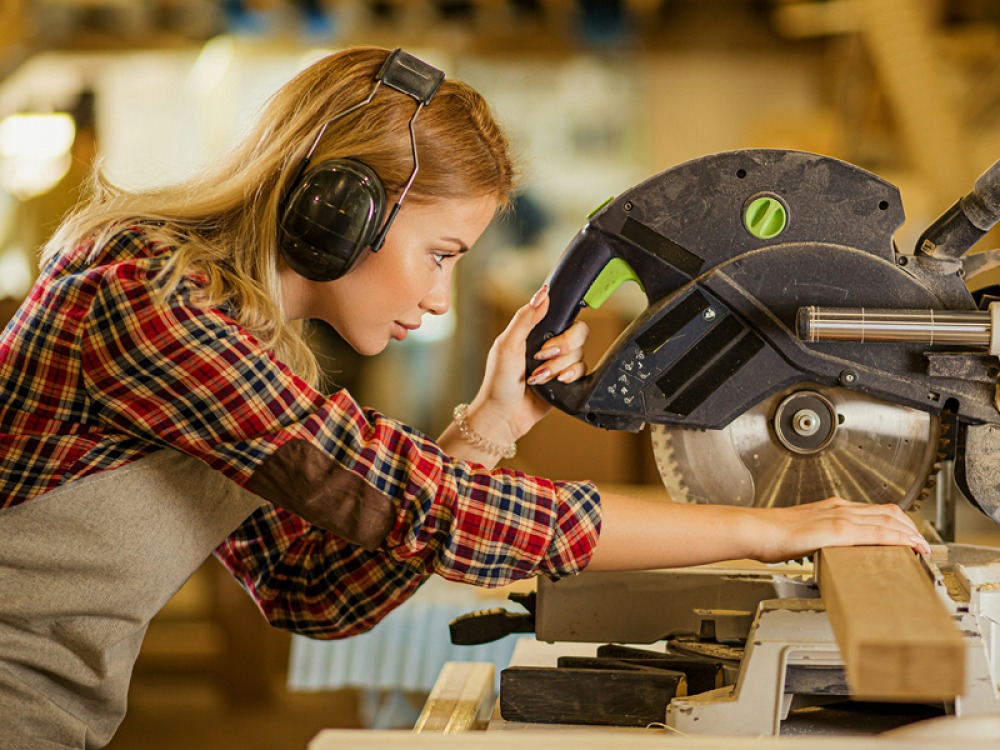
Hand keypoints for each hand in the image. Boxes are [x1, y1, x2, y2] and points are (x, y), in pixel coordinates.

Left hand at [470, 284, 589, 442]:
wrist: (504, 415)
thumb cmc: (498, 381)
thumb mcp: (507, 345)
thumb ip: (525, 318)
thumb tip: (543, 294)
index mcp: (535, 331)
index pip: (563, 315)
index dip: (562, 326)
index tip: (549, 337)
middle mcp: (549, 344)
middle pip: (578, 333)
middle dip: (562, 347)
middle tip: (542, 357)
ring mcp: (558, 362)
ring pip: (579, 354)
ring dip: (558, 366)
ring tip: (539, 377)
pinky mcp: (565, 380)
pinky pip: (582, 370)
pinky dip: (569, 376)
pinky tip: (555, 382)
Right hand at [750, 496, 929, 562]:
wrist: (756, 530)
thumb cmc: (771, 535)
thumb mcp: (803, 534)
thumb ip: (820, 539)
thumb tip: (828, 553)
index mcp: (832, 508)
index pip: (875, 511)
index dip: (898, 522)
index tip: (909, 536)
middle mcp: (839, 508)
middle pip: (889, 512)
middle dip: (910, 528)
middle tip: (922, 545)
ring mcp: (839, 517)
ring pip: (887, 521)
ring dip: (909, 534)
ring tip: (921, 549)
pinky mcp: (836, 530)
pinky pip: (875, 533)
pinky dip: (896, 539)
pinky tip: (906, 547)